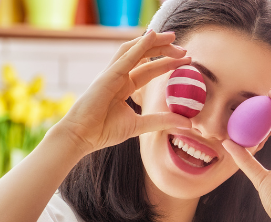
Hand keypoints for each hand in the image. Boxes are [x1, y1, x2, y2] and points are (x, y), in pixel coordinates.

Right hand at [53, 30, 191, 156]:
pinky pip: (126, 57)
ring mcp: (112, 73)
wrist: (82, 136)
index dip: (167, 63)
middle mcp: (119, 76)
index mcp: (125, 85)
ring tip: (172, 37)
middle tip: (185, 49)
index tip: (187, 60)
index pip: (150, 69)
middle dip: (164, 49)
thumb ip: (163, 121)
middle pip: (144, 56)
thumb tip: (188, 123)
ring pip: (135, 50)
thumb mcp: (140, 125)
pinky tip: (151, 36)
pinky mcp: (107, 75)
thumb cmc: (103, 130)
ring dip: (154, 41)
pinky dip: (139, 46)